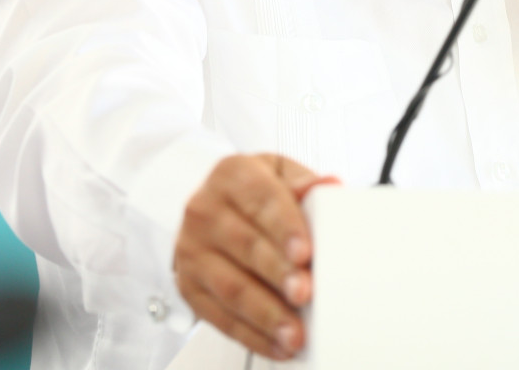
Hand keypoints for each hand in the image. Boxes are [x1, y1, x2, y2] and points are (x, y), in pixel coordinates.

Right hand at [173, 153, 337, 360]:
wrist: (214, 207)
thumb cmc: (255, 192)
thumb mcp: (279, 174)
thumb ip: (304, 184)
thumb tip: (329, 186)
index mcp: (232, 175)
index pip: (261, 200)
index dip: (284, 227)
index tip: (304, 252)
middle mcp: (205, 210)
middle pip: (245, 246)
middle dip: (277, 274)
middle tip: (304, 293)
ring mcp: (192, 250)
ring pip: (231, 287)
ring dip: (266, 315)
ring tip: (294, 333)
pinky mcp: (189, 285)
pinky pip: (220, 317)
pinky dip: (251, 335)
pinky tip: (276, 345)